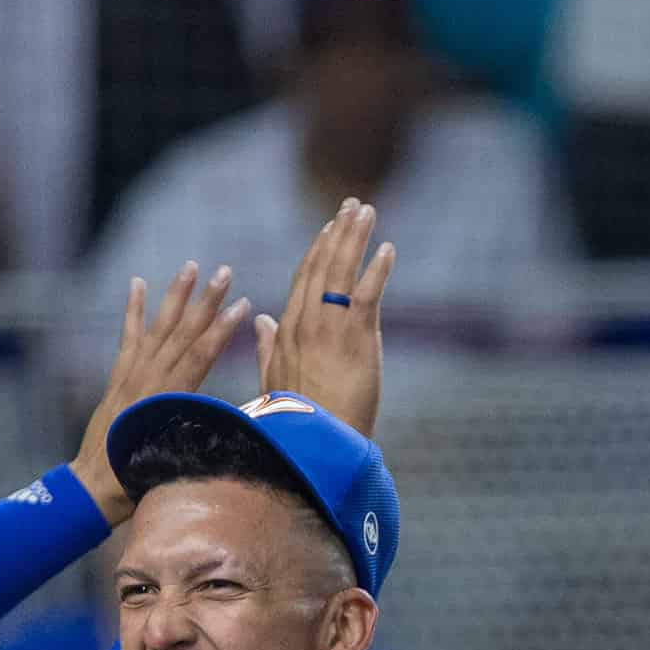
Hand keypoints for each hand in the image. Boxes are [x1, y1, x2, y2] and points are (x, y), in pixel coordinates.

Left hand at [70, 263, 249, 521]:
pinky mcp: (118, 375)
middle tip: (224, 272)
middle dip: (206, 301)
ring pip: (158, 326)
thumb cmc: (138, 478)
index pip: (200, 355)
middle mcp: (148, 378)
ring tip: (191, 267)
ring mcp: (131, 374)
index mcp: (166, 398)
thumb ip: (198, 434)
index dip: (222, 330)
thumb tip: (233, 422)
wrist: (93, 484)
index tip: (242, 305)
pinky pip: (127, 335)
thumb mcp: (175, 459)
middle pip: (183, 332)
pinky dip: (133, 309)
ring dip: (176, 295)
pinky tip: (138, 284)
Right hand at [250, 199, 396, 433]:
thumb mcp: (274, 377)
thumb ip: (268, 345)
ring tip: (367, 211)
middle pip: (322, 266)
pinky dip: (377, 270)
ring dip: (355, 238)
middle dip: (337, 232)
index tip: (329, 228)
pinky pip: (367, 295)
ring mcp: (330, 328)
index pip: (304, 280)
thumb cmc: (296, 419)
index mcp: (289, 330)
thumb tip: (261, 318)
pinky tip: (387, 248)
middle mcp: (306, 322)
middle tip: (352, 206)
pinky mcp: (355, 339)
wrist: (313, 443)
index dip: (318, 250)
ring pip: (341, 271)